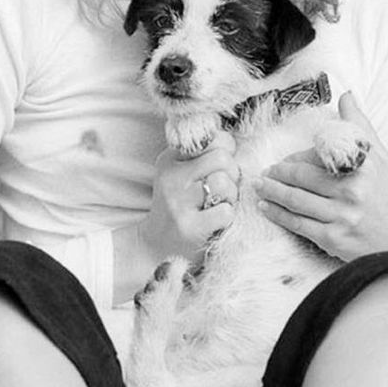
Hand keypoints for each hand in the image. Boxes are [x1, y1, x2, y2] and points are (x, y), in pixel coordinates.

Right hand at [142, 130, 239, 263]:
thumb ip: (202, 155)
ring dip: (231, 196)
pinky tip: (215, 221)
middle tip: (223, 189)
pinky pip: (226, 212)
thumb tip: (232, 142)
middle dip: (232, 174)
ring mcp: (179, 203)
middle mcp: (172, 177)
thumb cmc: (179, 206)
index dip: (227, 152)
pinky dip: (227, 217)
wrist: (155, 247)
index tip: (220, 166)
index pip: (214, 139)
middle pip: (222, 158)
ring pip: (225, 183)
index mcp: (170, 159)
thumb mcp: (181, 174)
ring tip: (218, 204)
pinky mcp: (190, 228)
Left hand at [254, 93, 387, 260]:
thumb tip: (346, 96)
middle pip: (303, 178)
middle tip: (265, 171)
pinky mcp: (334, 239)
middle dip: (278, 174)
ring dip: (272, 192)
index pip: (319, 155)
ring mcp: (342, 216)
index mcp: (362, 167)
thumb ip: (360, 127)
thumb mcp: (382, 159)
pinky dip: (279, 215)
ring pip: (296, 200)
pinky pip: (299, 224)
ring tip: (259, 185)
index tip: (283, 160)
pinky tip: (267, 207)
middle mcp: (352, 191)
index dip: (296, 158)